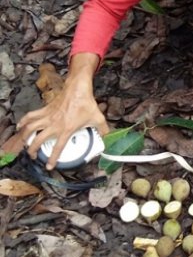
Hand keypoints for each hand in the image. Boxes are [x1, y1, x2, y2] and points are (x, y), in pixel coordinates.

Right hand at [17, 54, 108, 169]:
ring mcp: (48, 117)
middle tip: (34, 155)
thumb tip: (109, 136)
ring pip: (30, 128)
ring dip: (25, 137)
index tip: (48, 166)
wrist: (77, 89)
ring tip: (24, 144)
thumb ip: (103, 130)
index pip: (58, 148)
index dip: (52, 159)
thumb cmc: (86, 104)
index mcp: (66, 130)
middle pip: (38, 140)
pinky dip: (23, 121)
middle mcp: (54, 125)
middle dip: (33, 150)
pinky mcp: (44, 109)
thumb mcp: (98, 119)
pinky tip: (19, 126)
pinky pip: (30, 116)